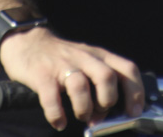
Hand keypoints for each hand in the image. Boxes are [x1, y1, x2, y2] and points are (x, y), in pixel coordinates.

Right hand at [0, 26, 143, 130]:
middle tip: (99, 114)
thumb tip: (108, 115)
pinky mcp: (41, 75)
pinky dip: (57, 114)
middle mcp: (84, 58)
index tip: (133, 112)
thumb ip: (99, 84)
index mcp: (99, 56)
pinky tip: (59, 121)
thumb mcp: (86, 61)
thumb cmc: (61, 58)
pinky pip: (51, 98)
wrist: (27, 41)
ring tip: (80, 116)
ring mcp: (62, 65)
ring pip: (80, 86)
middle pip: (106, 76)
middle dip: (108, 101)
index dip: (135, 91)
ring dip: (84, 108)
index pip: (127, 68)